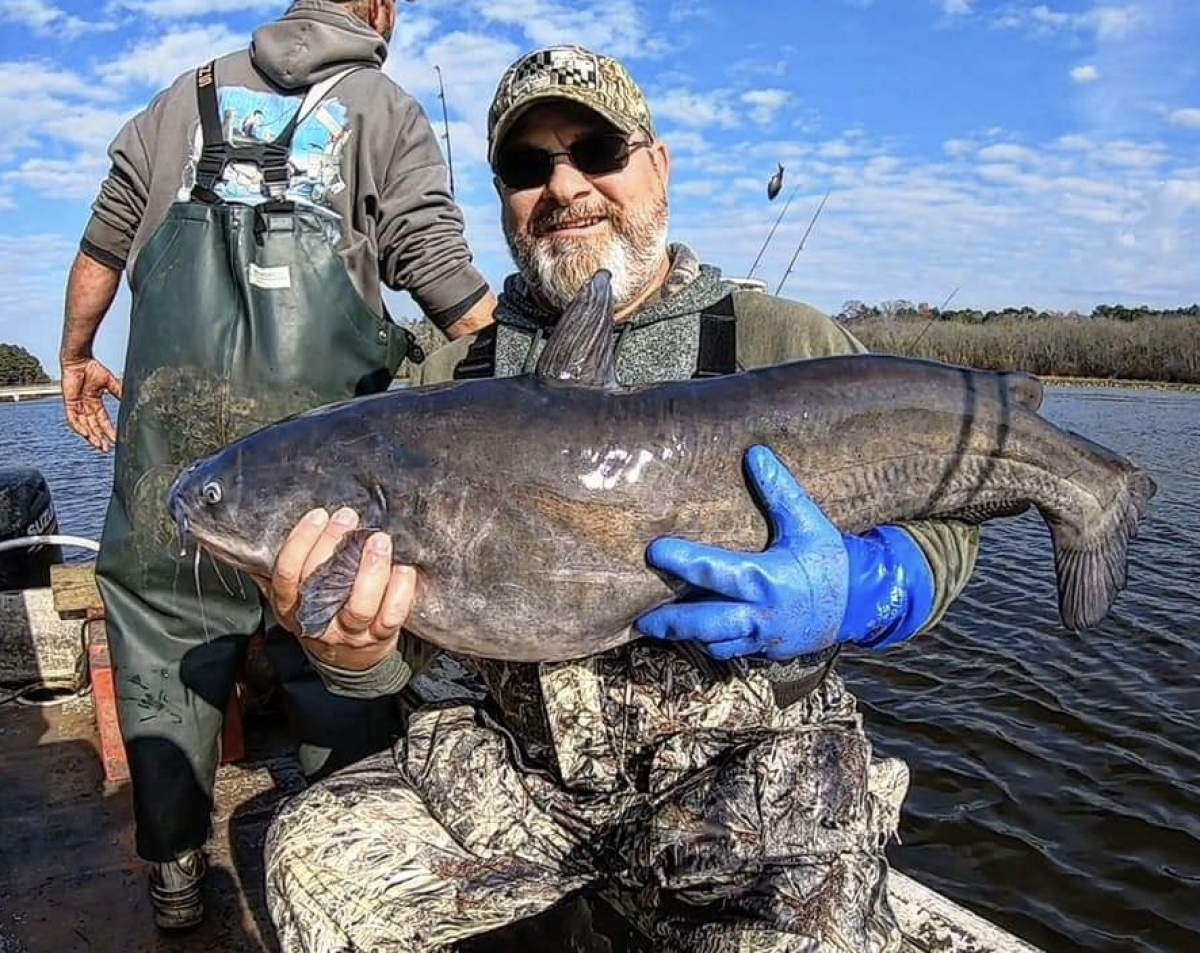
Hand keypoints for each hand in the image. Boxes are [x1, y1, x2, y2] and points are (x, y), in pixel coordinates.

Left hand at [61, 357, 121, 450]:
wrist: (80, 359)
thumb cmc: (93, 367)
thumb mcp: (110, 383)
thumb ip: (119, 393)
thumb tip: (130, 401)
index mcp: (95, 402)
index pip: (103, 420)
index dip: (109, 430)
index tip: (116, 440)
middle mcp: (85, 406)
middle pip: (93, 426)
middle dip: (100, 438)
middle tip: (106, 449)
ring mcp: (76, 405)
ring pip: (84, 425)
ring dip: (91, 436)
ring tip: (99, 445)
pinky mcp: (69, 402)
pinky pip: (72, 419)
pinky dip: (79, 427)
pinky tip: (86, 435)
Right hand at [251, 507, 415, 670]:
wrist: (350, 660)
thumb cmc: (323, 615)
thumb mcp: (296, 597)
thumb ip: (285, 570)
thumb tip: (263, 534)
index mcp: (290, 608)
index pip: (287, 574)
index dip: (301, 542)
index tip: (318, 515)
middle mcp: (317, 622)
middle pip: (321, 585)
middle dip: (334, 545)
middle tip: (348, 517)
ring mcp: (350, 634)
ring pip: (359, 605)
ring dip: (371, 569)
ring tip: (379, 539)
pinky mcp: (379, 638)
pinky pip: (391, 615)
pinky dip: (400, 590)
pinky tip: (403, 568)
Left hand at [636, 445, 936, 661]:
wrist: (860, 604)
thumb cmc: (830, 560)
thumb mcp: (808, 521)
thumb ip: (780, 490)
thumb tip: (755, 453)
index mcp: (764, 579)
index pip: (713, 570)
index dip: (681, 561)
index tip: (653, 550)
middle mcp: (759, 613)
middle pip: (704, 623)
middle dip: (669, 622)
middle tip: (639, 619)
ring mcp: (761, 637)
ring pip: (714, 643)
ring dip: (685, 635)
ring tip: (655, 627)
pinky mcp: (765, 650)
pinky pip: (729, 652)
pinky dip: (710, 644)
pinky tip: (691, 634)